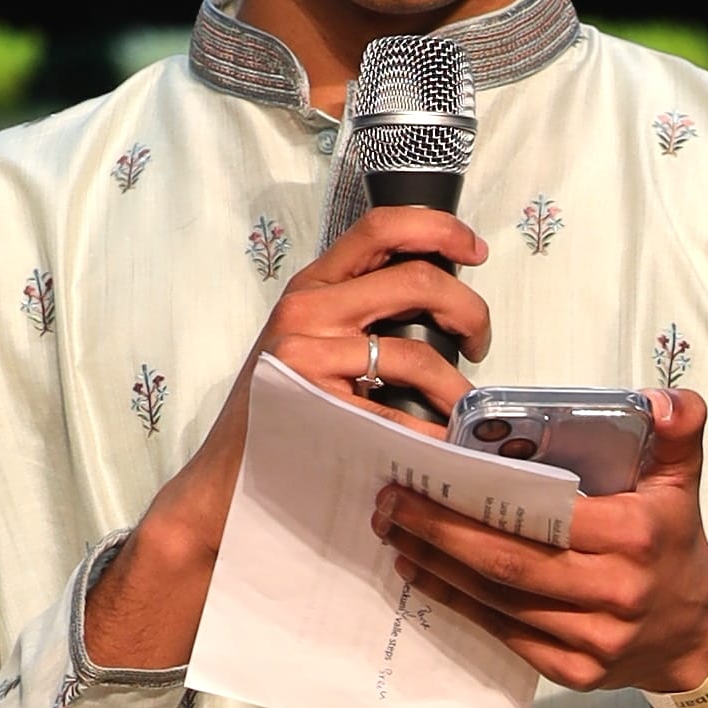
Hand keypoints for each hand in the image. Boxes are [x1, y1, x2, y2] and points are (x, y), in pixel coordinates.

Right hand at [80, 203, 495, 668]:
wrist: (228, 478)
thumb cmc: (278, 412)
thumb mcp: (309, 342)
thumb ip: (357, 313)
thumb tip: (436, 301)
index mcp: (312, 287)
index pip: (380, 228)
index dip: (438, 228)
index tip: (476, 250)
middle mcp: (308, 310)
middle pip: (417, 281)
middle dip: (470, 310)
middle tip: (480, 342)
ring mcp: (310, 358)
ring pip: (417, 353)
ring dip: (458, 386)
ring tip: (463, 409)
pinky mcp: (319, 408)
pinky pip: (401, 417)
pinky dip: (435, 433)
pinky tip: (443, 447)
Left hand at [368, 387, 707, 707]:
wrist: (698, 635)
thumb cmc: (674, 546)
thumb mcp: (684, 481)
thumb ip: (679, 429)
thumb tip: (660, 399)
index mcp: (634, 537)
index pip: (545, 517)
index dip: (479, 502)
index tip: (427, 475)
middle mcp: (615, 592)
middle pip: (508, 563)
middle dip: (440, 533)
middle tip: (391, 504)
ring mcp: (594, 640)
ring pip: (499, 601)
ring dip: (439, 568)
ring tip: (397, 534)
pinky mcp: (575, 673)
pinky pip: (505, 636)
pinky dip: (459, 605)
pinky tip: (425, 576)